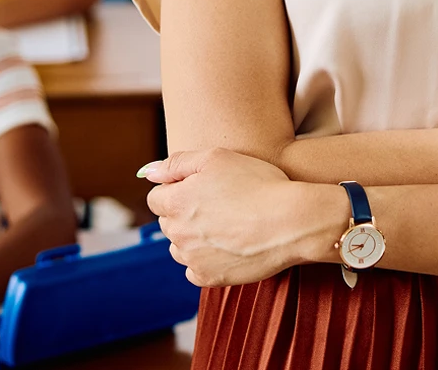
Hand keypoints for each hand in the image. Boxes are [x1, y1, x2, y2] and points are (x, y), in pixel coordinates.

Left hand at [141, 148, 340, 286]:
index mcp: (176, 202)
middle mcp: (178, 233)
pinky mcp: (209, 278)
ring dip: (193, 236)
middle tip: (218, 201)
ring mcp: (192, 259)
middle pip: (168, 222)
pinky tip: (227, 244)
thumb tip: (148, 172)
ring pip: (180, 247)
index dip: (176, 188)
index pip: (156, 198)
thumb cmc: (256, 183)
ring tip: (225, 223)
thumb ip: (177, 163)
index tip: (201, 185)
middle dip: (184, 211)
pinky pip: (195, 269)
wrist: (289, 222)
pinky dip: (206, 258)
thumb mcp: (217, 157)